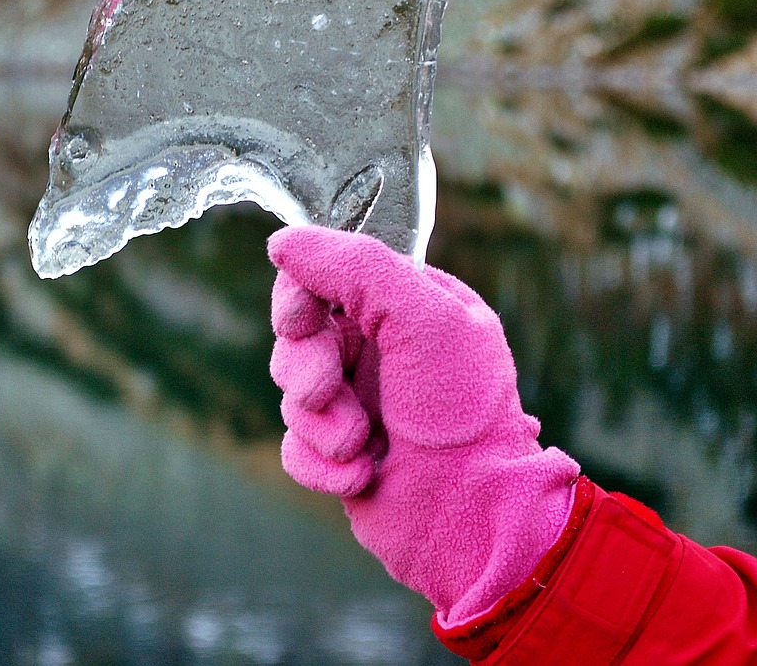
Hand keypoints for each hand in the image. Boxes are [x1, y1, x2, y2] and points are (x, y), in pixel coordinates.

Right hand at [268, 225, 578, 625]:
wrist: (473, 515)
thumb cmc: (462, 413)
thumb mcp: (423, 318)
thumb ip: (355, 267)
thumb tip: (283, 241)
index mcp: (409, 305)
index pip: (327, 275)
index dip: (300, 297)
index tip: (300, 321)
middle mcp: (382, 349)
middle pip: (298, 334)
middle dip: (306, 368)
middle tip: (327, 391)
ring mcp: (361, 401)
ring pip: (292, 393)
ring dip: (320, 422)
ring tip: (360, 442)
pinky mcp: (343, 452)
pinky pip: (295, 446)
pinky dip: (320, 463)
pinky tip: (360, 474)